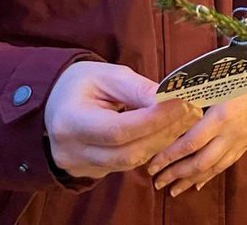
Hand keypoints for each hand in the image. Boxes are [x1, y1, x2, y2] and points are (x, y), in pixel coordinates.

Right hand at [44, 61, 201, 179]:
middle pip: (128, 152)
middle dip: (165, 131)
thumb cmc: (81, 83)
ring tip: (185, 119)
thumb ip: (138, 89)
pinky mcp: (91, 172)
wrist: (54, 102)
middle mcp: (72, 151)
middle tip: (192, 111)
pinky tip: (166, 131)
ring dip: (162, 141)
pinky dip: (150, 147)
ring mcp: (80, 166)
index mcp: (70, 122)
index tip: (182, 103)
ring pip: (131, 162)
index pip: (119, 129)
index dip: (154, 119)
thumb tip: (171, 100)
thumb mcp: (108, 75)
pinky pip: (126, 164)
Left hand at [146, 72, 246, 196]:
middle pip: (201, 162)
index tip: (152, 164)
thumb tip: (162, 104)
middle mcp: (233, 132)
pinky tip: (198, 182)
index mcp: (222, 116)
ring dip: (192, 180)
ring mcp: (243, 139)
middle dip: (177, 174)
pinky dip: (211, 175)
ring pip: (215, 168)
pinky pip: (227, 164)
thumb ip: (192, 95)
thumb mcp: (216, 79)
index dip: (169, 157)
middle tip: (157, 182)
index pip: (190, 144)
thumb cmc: (242, 70)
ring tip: (174, 189)